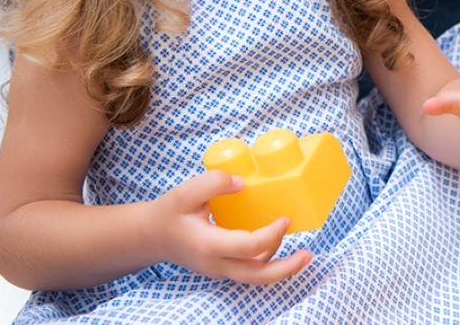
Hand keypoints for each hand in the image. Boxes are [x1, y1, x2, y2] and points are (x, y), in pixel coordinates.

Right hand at [150, 170, 310, 284]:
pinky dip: (267, 258)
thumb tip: (242, 184)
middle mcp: (217, 264)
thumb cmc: (168, 213)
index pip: (249, 248)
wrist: (150, 236)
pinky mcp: (223, 267)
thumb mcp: (185, 192)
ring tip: (297, 244)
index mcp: (209, 246)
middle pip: (257, 276)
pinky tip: (276, 240)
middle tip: (308, 255)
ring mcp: (220, 269)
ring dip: (279, 262)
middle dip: (287, 269)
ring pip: (255, 275)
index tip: (284, 217)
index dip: (271, 234)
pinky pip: (250, 269)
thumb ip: (213, 182)